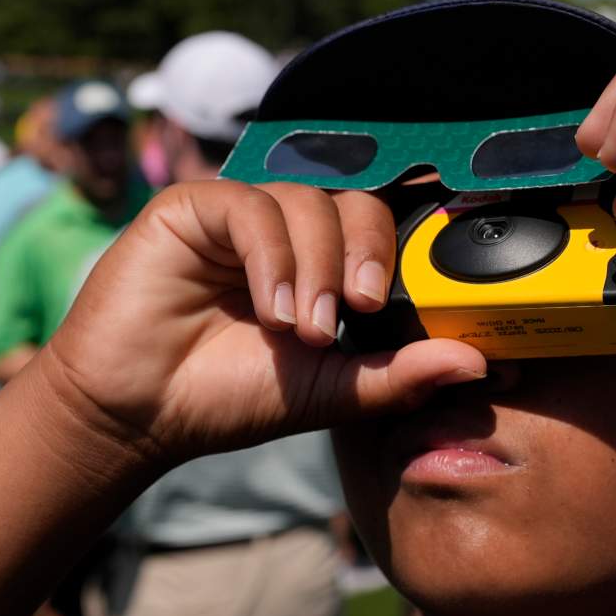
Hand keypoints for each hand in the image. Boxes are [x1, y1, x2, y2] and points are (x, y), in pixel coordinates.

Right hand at [37, 180, 486, 462]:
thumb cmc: (227, 397)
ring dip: (317, 268)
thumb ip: (398, 375)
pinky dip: (273, 258)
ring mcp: (243, 215)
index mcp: (325, 266)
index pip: (383, 231)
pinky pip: (252, 207)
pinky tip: (270, 310)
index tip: (420, 297)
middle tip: (360, 310)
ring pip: (308, 203)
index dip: (405, 250)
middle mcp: (289, 233)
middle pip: (356, 204)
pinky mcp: (195, 207)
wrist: (138, 413)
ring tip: (303, 331)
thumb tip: (476, 365)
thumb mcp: (329, 391)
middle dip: (369, 255)